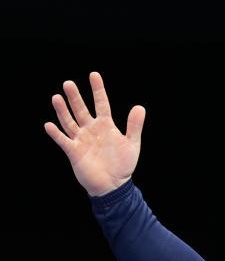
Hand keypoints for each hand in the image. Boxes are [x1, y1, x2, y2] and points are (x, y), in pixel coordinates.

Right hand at [44, 72, 145, 196]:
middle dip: (75, 97)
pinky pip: (63, 141)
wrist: (113, 185)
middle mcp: (91, 130)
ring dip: (63, 111)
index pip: (101, 103)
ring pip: (69, 122)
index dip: (98, 90)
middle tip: (69, 83)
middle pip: (81, 110)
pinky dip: (56, 133)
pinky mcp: (74, 152)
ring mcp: (81, 140)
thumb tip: (140, 107)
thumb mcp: (132, 144)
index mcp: (106, 126)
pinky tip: (49, 125)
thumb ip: (134, 126)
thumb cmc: (123, 165)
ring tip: (57, 97)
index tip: (94, 75)